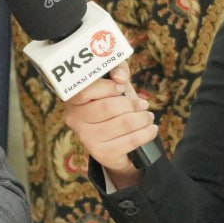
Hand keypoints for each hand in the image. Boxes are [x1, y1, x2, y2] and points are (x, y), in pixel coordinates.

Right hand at [62, 63, 155, 188]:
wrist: (112, 139)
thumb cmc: (112, 102)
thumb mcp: (113, 81)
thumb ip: (117, 69)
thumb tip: (120, 78)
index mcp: (73, 99)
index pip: (87, 91)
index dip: (109, 87)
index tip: (122, 87)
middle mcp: (75, 119)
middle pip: (108, 107)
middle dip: (132, 104)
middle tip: (143, 105)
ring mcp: (87, 138)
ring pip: (124, 123)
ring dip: (143, 118)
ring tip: (148, 116)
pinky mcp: (101, 153)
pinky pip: (131, 141)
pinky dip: (147, 133)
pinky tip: (151, 129)